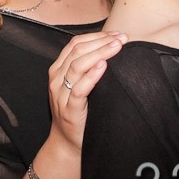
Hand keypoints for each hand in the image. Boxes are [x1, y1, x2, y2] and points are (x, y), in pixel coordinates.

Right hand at [47, 31, 126, 152]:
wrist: (67, 145)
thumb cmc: (79, 113)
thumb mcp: (79, 87)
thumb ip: (87, 70)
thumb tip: (112, 50)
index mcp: (58, 70)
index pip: (75, 44)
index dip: (96, 36)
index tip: (117, 34)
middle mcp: (56, 79)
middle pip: (77, 51)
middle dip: (101, 41)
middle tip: (122, 38)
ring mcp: (61, 95)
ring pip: (77, 66)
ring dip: (99, 53)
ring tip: (117, 47)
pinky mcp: (69, 110)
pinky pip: (79, 89)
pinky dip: (91, 76)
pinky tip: (103, 67)